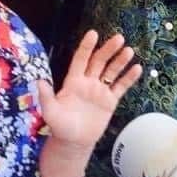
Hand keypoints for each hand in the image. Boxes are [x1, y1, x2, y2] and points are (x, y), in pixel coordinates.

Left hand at [38, 30, 141, 150]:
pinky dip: (129, 78)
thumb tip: (39, 81)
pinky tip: (137, 68)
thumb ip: (46, 96)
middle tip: (119, 38)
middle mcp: (88, 82)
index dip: (87, 46)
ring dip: (120, 61)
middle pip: (99, 61)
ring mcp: (100, 90)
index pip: (81, 59)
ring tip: (129, 50)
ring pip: (111, 72)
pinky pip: (121, 87)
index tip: (93, 33)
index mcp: (73, 81)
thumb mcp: (50, 112)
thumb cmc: (60, 127)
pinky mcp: (110, 101)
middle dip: (108, 50)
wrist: (74, 143)